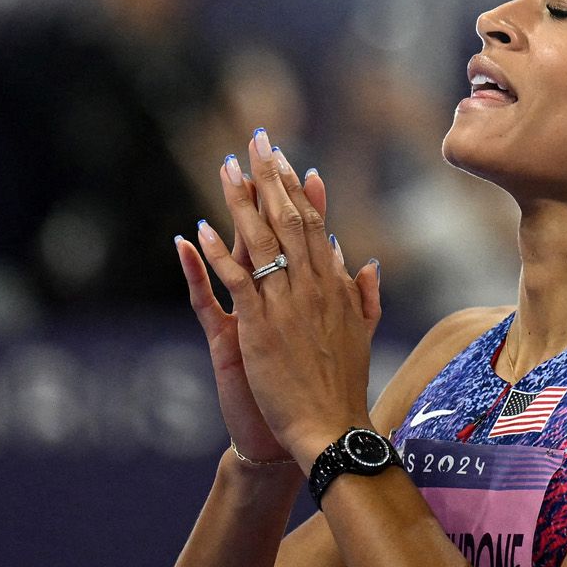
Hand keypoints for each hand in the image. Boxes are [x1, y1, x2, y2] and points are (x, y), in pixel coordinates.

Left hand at [191, 129, 381, 468]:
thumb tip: (367, 261)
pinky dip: (216, 255)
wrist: (331, 425)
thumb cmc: (344, 384)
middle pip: (288, 219)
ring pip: (261, 241)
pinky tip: (198, 230)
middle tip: (257, 140)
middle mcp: (311, 285)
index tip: (287, 159)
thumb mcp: (362, 333)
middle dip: (271, 177)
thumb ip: (365, 296)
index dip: (298, 189)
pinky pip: (234, 281)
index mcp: (334, 285)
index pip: (315, 224)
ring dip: (241, 201)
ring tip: (227, 168)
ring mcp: (284, 304)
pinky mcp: (259, 327)